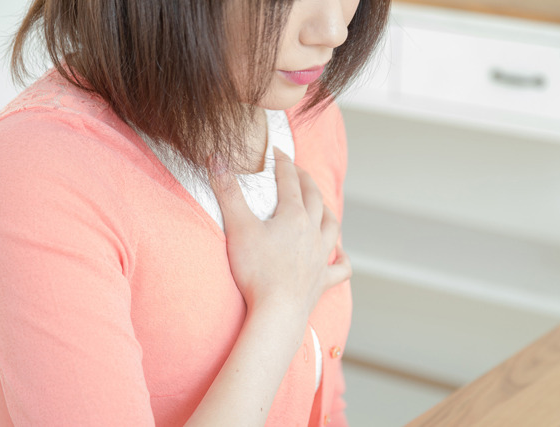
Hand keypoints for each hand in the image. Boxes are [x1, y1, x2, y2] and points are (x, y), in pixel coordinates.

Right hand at [209, 147, 350, 318]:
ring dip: (327, 210)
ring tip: (321, 204)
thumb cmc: (257, 271)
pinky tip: (339, 253)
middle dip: (306, 180)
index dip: (282, 163)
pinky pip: (340, 267)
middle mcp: (313, 232)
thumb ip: (227, 192)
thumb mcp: (238, 227)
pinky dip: (342, 258)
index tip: (276, 151)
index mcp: (294, 216)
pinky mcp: (322, 281)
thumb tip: (217, 158)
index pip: (289, 181)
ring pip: (332, 226)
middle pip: (314, 198)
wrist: (277, 312)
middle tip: (297, 171)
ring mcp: (321, 256)